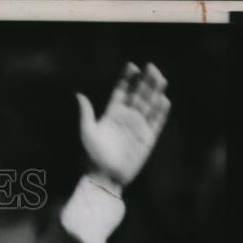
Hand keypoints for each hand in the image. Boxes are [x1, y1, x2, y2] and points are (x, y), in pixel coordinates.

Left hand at [76, 62, 170, 191]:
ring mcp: (138, 127)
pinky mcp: (147, 138)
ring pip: (149, 104)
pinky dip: (160, 111)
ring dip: (155, 91)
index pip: (122, 91)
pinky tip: (163, 99)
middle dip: (145, 81)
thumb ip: (86, 113)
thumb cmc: (93, 155)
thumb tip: (79, 95)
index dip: (127, 79)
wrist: (105, 176)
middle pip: (138, 94)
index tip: (132, 66)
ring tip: (160, 78)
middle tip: (151, 67)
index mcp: (112, 114)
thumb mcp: (87, 132)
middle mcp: (127, 118)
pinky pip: (156, 121)